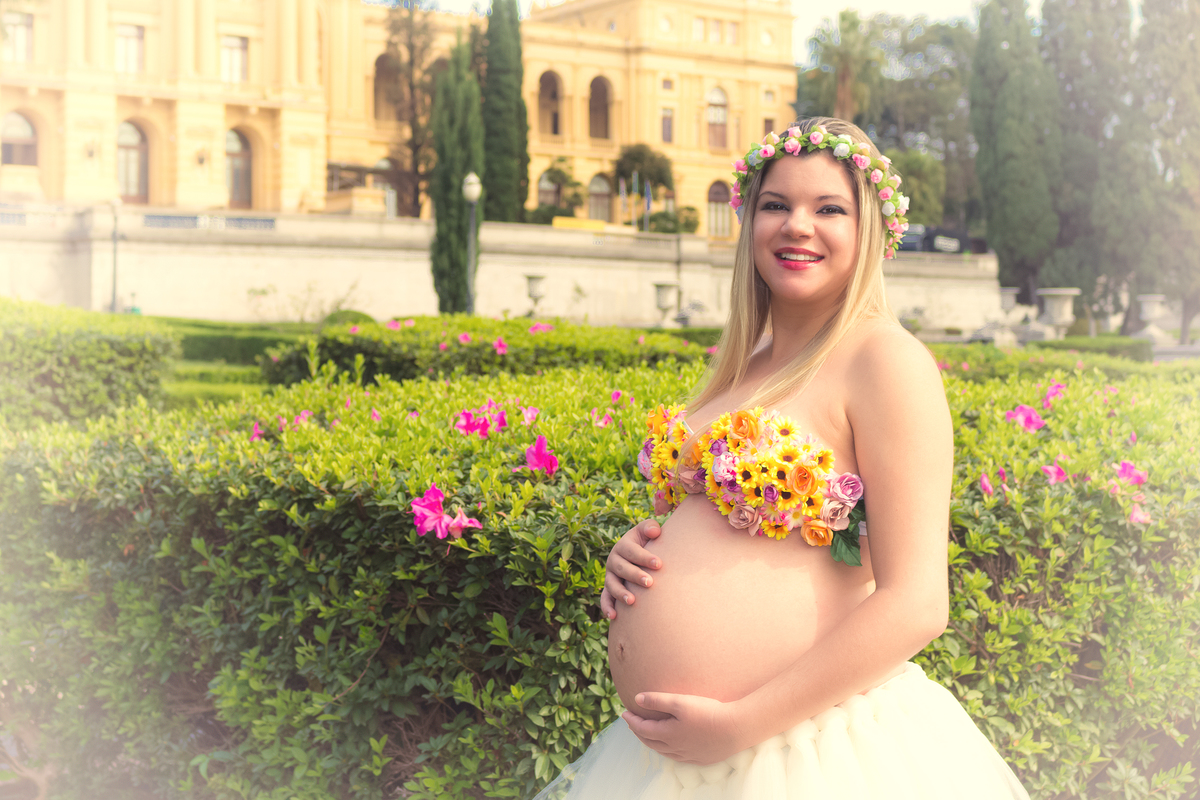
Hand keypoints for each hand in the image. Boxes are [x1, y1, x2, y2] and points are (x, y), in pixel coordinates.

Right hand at [600, 519, 662, 619]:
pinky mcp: (609, 589)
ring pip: (612, 584)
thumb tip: (655, 531)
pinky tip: (613, 616)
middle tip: (649, 583)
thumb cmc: (647, 542)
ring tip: (632, 601)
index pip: (633, 551)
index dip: (645, 557)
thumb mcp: (647, 530)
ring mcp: (610, 575)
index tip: (659, 564)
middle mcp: (614, 560)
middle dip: (635, 576)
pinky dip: (607, 607)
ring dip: (621, 593)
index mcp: (623, 545)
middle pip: (622, 569)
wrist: (638, 553)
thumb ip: (650, 527)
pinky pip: (605, 598)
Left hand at [621, 692, 752, 765]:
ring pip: (664, 751)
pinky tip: (672, 745)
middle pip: (651, 742)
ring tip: (648, 734)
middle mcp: (675, 748)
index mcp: (668, 734)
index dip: (632, 721)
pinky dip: (668, 750)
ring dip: (652, 742)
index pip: (643, 729)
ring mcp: (688, 755)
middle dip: (639, 732)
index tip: (624, 713)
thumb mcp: (680, 702)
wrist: (735, 729)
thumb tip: (637, 699)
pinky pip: (678, 756)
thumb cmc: (707, 712)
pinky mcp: (701, 758)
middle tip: (632, 723)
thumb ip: (657, 700)